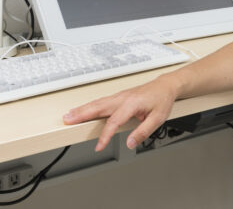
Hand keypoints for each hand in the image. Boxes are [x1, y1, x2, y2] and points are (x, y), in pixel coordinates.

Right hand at [62, 75, 179, 151]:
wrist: (165, 86)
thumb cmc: (162, 100)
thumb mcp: (158, 118)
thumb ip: (143, 132)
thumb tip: (130, 143)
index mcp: (132, 103)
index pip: (115, 121)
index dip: (106, 135)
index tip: (99, 146)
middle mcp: (123, 98)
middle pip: (99, 107)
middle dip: (82, 114)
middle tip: (67, 120)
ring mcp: (120, 96)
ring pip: (98, 103)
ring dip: (82, 109)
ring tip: (68, 116)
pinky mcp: (118, 96)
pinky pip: (101, 101)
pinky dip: (89, 106)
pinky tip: (82, 110)